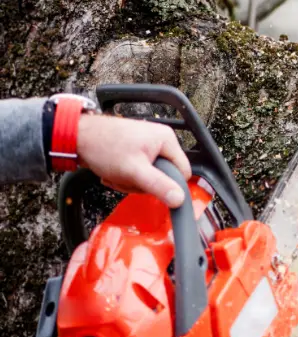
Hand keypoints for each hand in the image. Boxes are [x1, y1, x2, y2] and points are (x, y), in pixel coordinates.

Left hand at [76, 114, 191, 207]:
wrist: (76, 136)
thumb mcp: (134, 171)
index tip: (150, 187)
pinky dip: (126, 176)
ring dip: (132, 181)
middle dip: (144, 183)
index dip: (169, 185)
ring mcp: (147, 144)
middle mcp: (160, 139)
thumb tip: (180, 199)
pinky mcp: (135, 150)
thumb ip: (159, 185)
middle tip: (127, 179)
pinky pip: (139, 171)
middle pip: (164, 175)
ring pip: (150, 175)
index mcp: (166, 140)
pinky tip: (113, 172)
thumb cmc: (104, 147)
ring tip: (117, 175)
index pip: (182, 172)